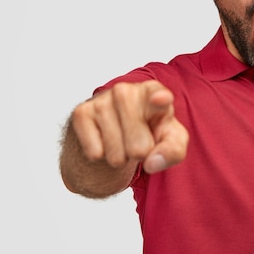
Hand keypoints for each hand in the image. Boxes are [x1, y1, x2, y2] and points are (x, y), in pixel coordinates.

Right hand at [71, 80, 188, 173]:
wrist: (116, 127)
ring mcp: (102, 99)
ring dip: (120, 157)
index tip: (161, 99)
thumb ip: (172, 151)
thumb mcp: (171, 139)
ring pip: (115, 154)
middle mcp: (126, 90)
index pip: (157, 94)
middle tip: (138, 141)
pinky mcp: (81, 112)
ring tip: (122, 140)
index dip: (160, 98)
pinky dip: (100, 155)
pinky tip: (103, 139)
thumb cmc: (150, 129)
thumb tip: (152, 163)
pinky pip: (95, 153)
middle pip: (139, 147)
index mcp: (153, 92)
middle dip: (140, 154)